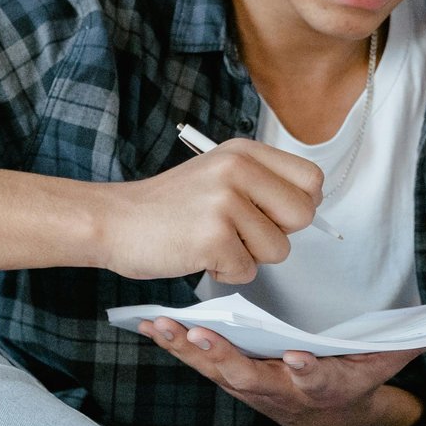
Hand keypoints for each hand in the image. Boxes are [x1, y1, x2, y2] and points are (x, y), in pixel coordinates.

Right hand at [96, 138, 321, 283]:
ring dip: (248, 257)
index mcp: (243, 152)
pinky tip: (198, 255)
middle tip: (242, 233)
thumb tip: (310, 208)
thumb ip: (261, 183)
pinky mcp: (212, 238)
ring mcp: (225, 203)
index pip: (311, 179)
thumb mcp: (217, 174)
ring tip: (213, 242)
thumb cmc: (167, 207)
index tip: (274, 216)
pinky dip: (225, 273)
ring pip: (278, 249)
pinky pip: (247, 271)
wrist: (113, 221)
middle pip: (302, 215)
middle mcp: (237, 170)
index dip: (300, 204)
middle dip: (278, 235)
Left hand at [140, 318, 424, 425]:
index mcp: (324, 385)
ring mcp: (251, 386)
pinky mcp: (230, 376)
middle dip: (224, 357)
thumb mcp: (388, 362)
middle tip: (201, 336)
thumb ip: (406, 343)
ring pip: (216, 369)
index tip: (299, 359)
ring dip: (187, 349)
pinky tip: (148, 324)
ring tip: (161, 325)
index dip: (309, 372)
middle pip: (249, 376)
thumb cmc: (357, 377)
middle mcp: (282, 390)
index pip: (318, 380)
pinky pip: (198, 361)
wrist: (330, 418)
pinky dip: (173, 344)